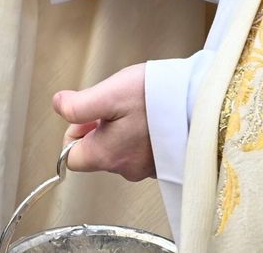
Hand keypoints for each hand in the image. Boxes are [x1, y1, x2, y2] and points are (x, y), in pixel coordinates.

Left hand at [53, 64, 154, 180]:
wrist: (203, 103)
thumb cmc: (159, 98)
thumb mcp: (110, 94)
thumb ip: (79, 105)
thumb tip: (59, 106)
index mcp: (107, 156)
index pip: (71, 158)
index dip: (74, 132)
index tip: (89, 114)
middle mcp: (126, 169)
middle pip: (96, 153)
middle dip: (99, 128)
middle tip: (117, 105)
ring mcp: (147, 168)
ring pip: (119, 150)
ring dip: (121, 130)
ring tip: (138, 108)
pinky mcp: (163, 162)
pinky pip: (140, 150)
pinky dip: (141, 134)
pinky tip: (152, 117)